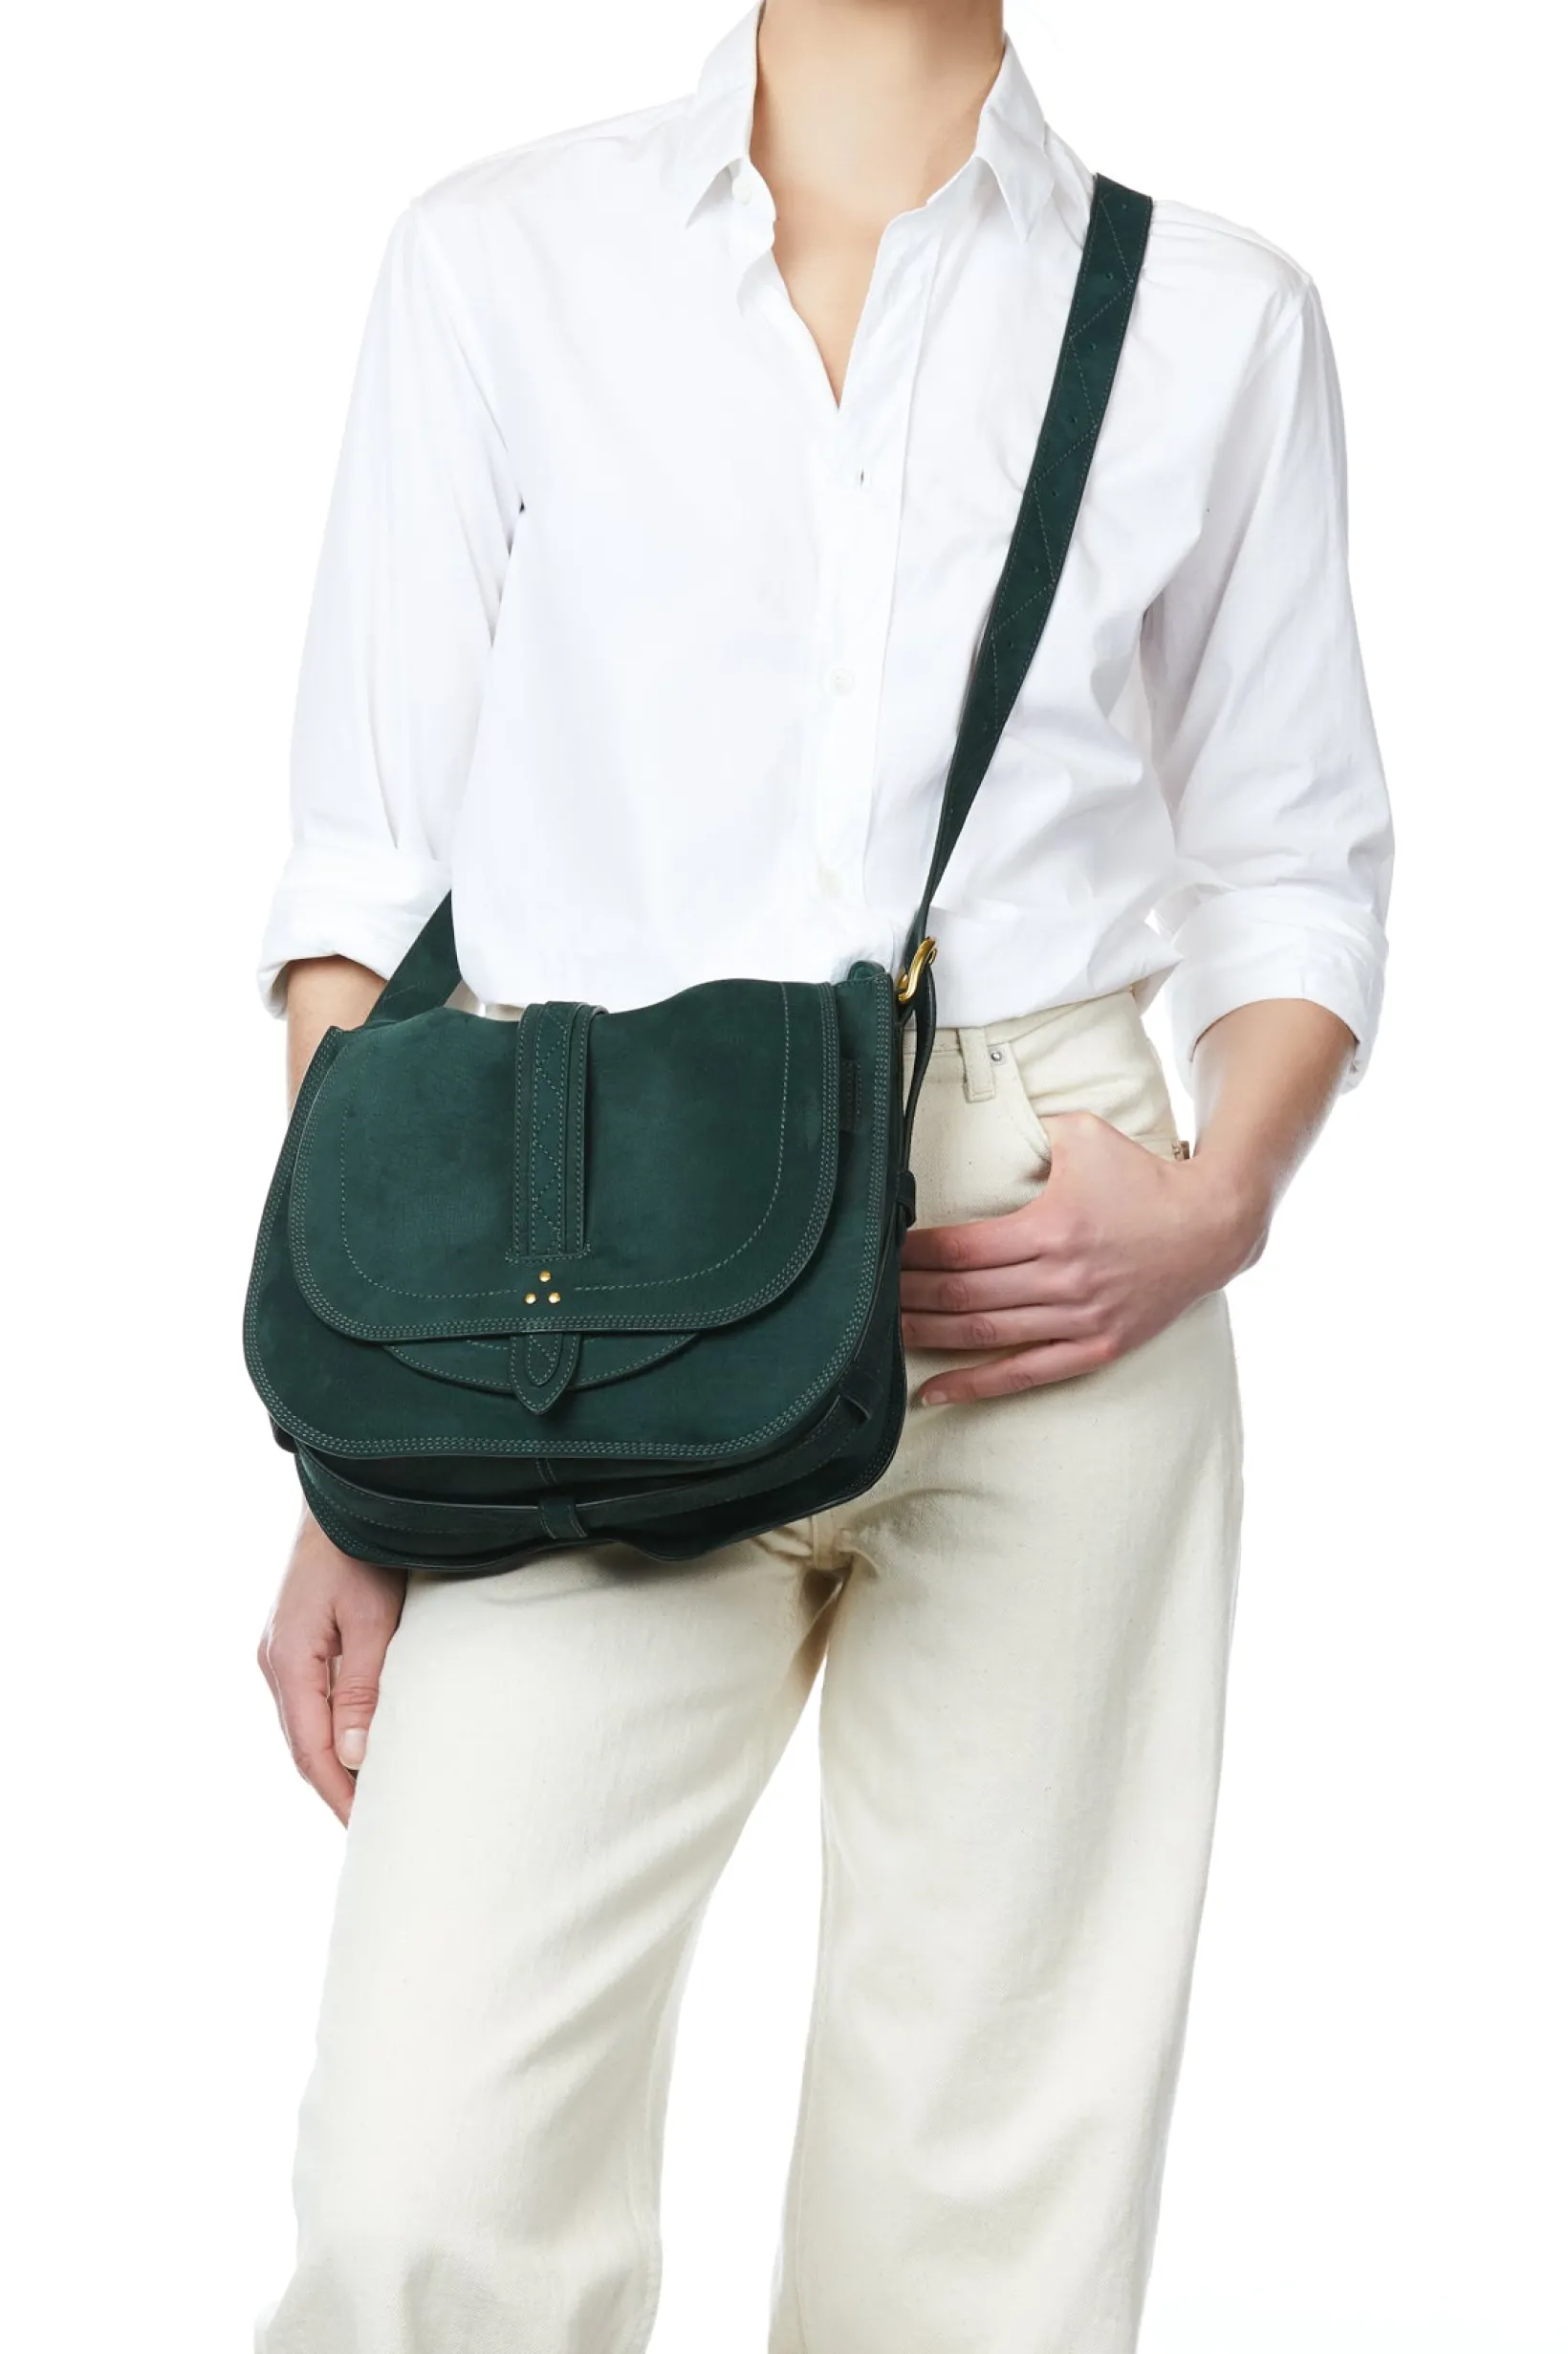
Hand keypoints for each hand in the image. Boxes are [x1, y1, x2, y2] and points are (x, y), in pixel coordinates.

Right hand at [257, 1510, 405, 1822]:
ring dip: (333, 1763)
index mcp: (289, 1662)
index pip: (310, 1753)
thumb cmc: (362, 1550)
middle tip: (373, 1828)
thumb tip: (353, 1760)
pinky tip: (358, 1746)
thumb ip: (363, 1689)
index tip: (366, 1831)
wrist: (344, 1497)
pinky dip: (332, 1732)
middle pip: (302, 1747)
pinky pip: (311, 1702)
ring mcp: (282, 1652)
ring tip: (370, 1798)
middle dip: (334, 1790)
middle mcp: (276, 1662)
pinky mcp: (295, 1641)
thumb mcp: (373, 1619)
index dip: (338, 1796)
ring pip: (304, 1727)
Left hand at [899, 1110, 1266, 1403]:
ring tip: (878, 1335)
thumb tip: (983, 1112)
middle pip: (963, 1294)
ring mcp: (1079, 1318)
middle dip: (906, 1295)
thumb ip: (1032, 1128)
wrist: (1212, 1225)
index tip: (880, 1249)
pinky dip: (975, 1384)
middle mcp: (1062, 1278)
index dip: (913, 1254)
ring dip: (928, 1335)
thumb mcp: (1085, 1133)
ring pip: (985, 1334)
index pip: (961, 1248)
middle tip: (862, 1294)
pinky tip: (932, 1390)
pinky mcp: (1095, 1346)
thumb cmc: (1143, 1176)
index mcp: (1052, 1228)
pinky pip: (1024, 1373)